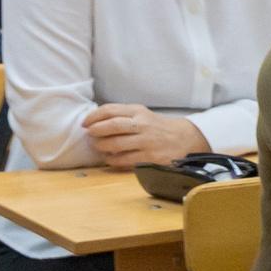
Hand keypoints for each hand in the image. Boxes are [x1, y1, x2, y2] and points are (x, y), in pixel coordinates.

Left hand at [81, 104, 210, 169]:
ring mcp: (147, 141)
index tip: (85, 123)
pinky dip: (112, 160)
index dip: (93, 117)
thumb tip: (94, 122)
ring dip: (101, 146)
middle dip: (96, 131)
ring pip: (116, 143)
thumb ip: (122, 116)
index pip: (110, 110)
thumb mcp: (142, 115)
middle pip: (112, 125)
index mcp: (139, 111)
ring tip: (98, 146)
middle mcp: (143, 125)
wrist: (184, 138)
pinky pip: (125, 159)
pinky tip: (109, 158)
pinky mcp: (150, 157)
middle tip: (90, 135)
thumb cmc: (157, 127)